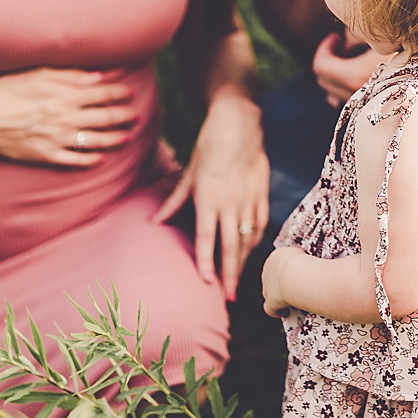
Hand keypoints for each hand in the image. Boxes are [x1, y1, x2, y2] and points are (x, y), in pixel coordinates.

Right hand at [0, 67, 137, 165]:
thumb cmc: (7, 90)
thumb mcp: (39, 73)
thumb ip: (71, 75)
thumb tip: (98, 77)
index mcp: (65, 95)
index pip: (102, 94)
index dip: (119, 94)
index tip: (130, 93)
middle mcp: (65, 118)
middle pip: (103, 118)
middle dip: (123, 117)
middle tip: (136, 116)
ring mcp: (56, 140)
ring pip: (94, 141)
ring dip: (114, 139)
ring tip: (127, 138)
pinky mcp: (45, 156)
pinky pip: (74, 161)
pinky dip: (90, 160)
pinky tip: (101, 159)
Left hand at [153, 90, 268, 300]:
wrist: (240, 120)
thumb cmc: (210, 145)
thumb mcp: (190, 172)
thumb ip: (175, 201)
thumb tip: (155, 221)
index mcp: (209, 196)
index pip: (206, 237)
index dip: (205, 261)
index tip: (205, 282)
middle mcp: (230, 201)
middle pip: (231, 245)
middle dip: (229, 273)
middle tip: (226, 297)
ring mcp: (249, 198)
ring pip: (248, 238)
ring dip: (243, 262)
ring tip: (236, 281)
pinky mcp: (262, 192)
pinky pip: (260, 224)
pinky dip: (255, 241)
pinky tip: (251, 252)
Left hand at [261, 247, 296, 318]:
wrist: (296, 275)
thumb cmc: (303, 263)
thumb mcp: (301, 254)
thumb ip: (298, 259)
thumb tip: (303, 263)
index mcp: (274, 257)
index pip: (277, 264)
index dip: (285, 271)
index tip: (294, 275)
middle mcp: (267, 271)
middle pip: (272, 279)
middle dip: (280, 284)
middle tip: (294, 289)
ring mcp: (267, 287)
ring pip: (269, 293)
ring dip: (278, 298)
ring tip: (291, 302)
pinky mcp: (270, 301)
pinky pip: (269, 309)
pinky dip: (276, 312)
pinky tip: (284, 313)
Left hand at [311, 30, 382, 108]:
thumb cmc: (408, 52)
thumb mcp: (381, 36)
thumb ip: (356, 33)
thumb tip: (345, 37)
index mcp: (355, 76)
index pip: (321, 66)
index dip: (324, 48)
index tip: (335, 36)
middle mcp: (357, 95)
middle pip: (324, 80)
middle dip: (328, 59)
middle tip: (343, 43)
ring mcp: (363, 105)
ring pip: (333, 91)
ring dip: (336, 72)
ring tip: (353, 55)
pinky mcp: (371, 109)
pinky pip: (347, 99)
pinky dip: (345, 84)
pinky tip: (360, 70)